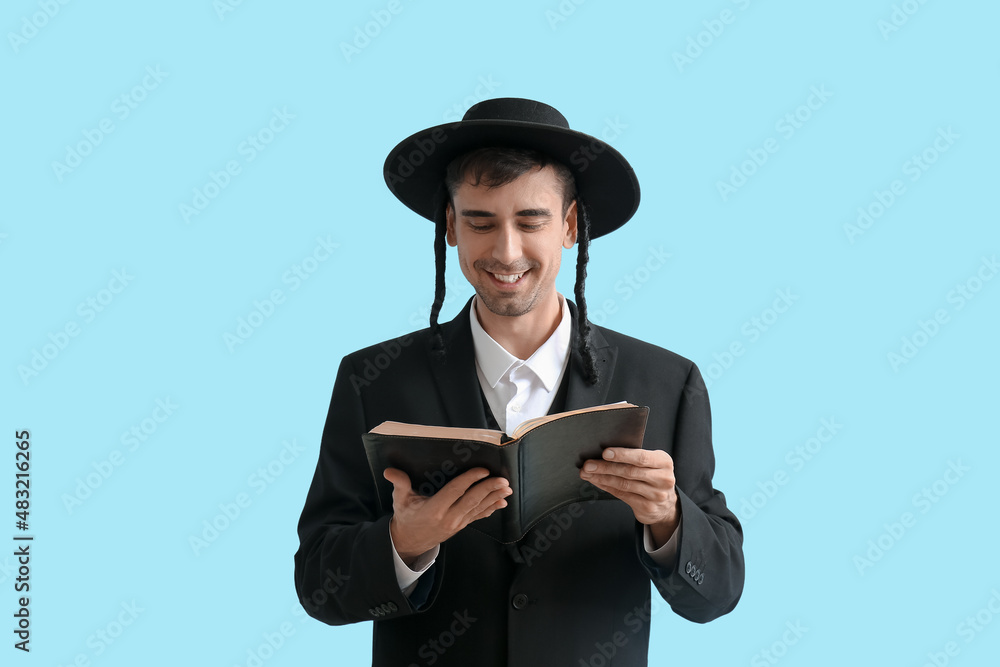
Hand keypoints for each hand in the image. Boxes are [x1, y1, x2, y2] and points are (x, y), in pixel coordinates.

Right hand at [384, 467, 510, 566]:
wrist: (410, 541)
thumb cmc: (406, 517)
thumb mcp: (399, 500)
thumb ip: (399, 484)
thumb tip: (389, 471)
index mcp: (434, 510)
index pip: (455, 492)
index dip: (469, 480)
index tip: (482, 470)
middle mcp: (448, 518)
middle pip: (472, 501)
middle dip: (489, 489)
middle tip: (503, 479)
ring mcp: (457, 523)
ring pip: (478, 509)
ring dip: (494, 498)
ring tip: (507, 488)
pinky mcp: (461, 526)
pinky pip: (478, 516)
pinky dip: (491, 509)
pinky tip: (501, 503)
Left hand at [579, 447, 679, 547]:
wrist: (666, 504)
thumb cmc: (653, 476)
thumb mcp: (652, 463)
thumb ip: (635, 457)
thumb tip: (604, 452)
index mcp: (664, 462)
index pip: (641, 457)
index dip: (622, 455)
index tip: (604, 453)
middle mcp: (662, 479)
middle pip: (629, 471)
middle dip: (605, 467)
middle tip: (588, 464)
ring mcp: (656, 495)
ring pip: (623, 484)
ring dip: (602, 478)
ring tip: (587, 473)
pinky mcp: (647, 507)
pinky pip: (622, 495)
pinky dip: (606, 487)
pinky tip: (597, 482)